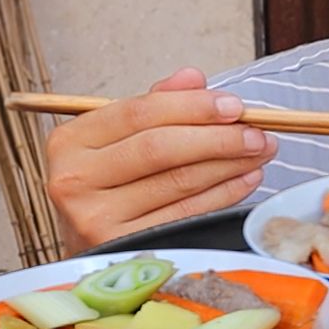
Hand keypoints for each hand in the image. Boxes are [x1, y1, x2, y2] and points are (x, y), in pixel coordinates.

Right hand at [46, 68, 276, 253]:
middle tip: (257, 132)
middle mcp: (75, 179)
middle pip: (160, 147)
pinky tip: (244, 180)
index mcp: (70, 141)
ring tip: (258, 152)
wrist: (86, 250)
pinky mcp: (122, 247)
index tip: (233, 106)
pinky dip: (223, 194)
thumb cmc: (104, 188)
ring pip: (178, 181)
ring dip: (229, 164)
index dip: (193, 106)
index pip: (140, 112)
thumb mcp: (116, 141)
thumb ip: (154, 105)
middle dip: (218, 136)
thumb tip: (193, 78)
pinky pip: (186, 213)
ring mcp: (95, 217)